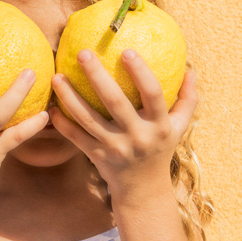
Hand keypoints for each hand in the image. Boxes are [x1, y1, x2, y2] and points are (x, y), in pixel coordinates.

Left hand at [48, 49, 197, 199]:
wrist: (143, 189)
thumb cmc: (160, 149)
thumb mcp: (179, 127)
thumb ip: (187, 99)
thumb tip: (189, 69)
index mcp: (159, 126)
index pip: (153, 95)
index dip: (141, 72)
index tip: (126, 50)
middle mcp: (137, 136)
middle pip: (115, 102)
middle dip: (97, 75)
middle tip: (83, 52)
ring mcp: (115, 148)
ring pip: (88, 119)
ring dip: (70, 97)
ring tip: (57, 76)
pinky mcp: (97, 157)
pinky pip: (76, 137)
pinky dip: (63, 123)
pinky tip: (52, 106)